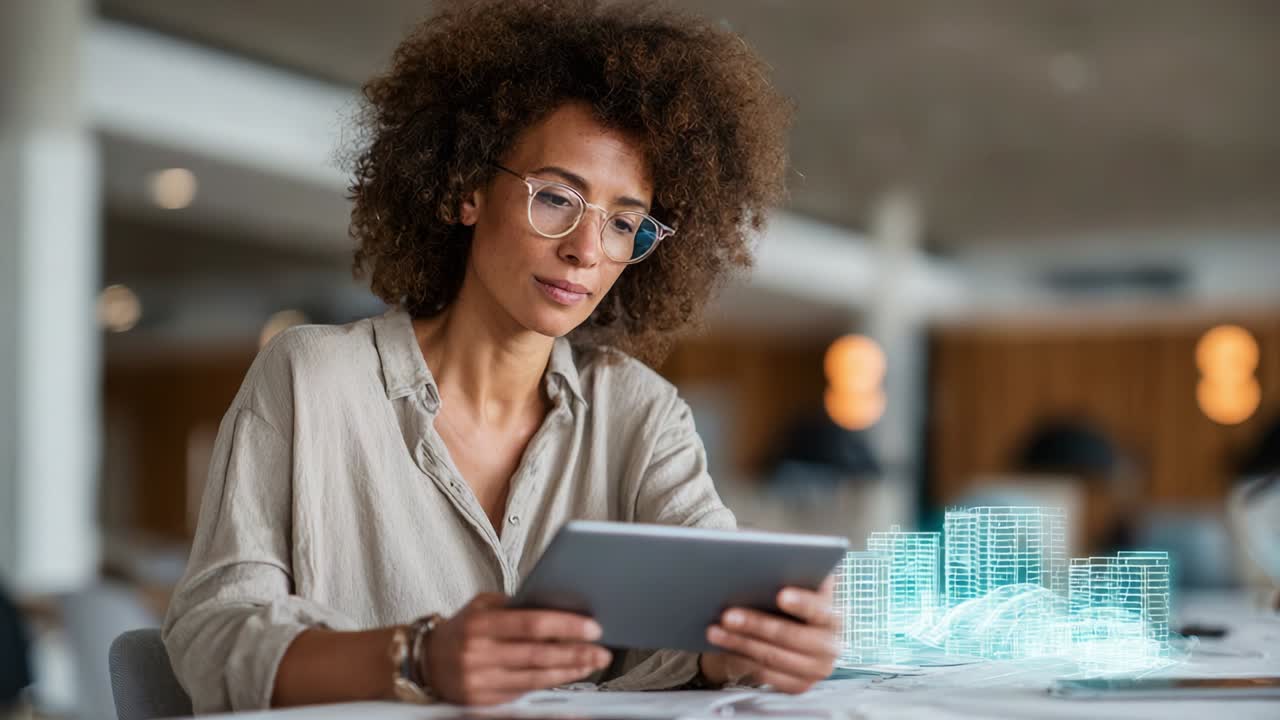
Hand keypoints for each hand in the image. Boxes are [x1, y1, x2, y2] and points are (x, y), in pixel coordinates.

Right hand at [422, 593, 611, 704]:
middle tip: (602, 650)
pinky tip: (568, 674)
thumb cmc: (462, 628)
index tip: (592, 627)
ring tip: (592, 662)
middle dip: (576, 652)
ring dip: (570, 671)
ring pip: (536, 677)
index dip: (565, 626)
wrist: (425, 661)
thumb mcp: (481, 607)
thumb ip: (515, 607)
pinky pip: (525, 691)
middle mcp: (478, 654)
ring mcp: (480, 681)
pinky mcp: (483, 702)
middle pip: (538, 654)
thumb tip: (559, 608)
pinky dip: (550, 682)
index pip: (530, 623)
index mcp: (479, 624)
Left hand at [700, 576, 839, 693]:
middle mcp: (831, 644)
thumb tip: (752, 566)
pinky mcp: (799, 685)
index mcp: (832, 614)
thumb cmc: (787, 600)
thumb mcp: (792, 585)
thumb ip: (784, 577)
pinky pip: (767, 676)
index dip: (802, 603)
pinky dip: (742, 660)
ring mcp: (816, 668)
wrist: (791, 631)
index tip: (781, 595)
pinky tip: (725, 648)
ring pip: (773, 658)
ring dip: (740, 643)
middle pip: (791, 636)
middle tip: (727, 615)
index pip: (820, 609)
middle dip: (756, 625)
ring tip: (715, 630)